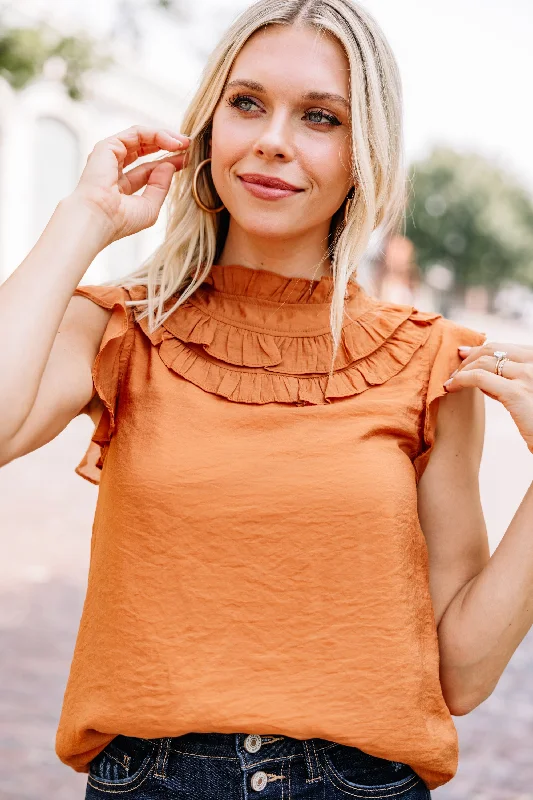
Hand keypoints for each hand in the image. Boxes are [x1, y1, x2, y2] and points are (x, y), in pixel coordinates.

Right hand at [70, 125, 190, 245]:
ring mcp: (109, 156)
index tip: (187, 160)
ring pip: (141, 137)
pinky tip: (173, 143)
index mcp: (121, 186)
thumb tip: (169, 165)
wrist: (99, 219)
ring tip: (184, 142)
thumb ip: (160, 187)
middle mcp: (113, 168)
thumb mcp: (149, 207)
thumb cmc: (120, 220)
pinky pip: (137, 133)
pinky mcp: (108, 146)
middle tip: (188, 145)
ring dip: (165, 137)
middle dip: (167, 145)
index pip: (148, 169)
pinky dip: (156, 135)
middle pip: (144, 149)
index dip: (169, 163)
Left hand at [444, 341, 532, 453]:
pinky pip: (479, 378)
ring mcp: (528, 375)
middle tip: (455, 367)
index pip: (507, 348)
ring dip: (463, 369)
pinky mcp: (516, 393)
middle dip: (470, 356)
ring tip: (452, 380)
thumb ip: (515, 382)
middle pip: (495, 349)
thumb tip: (488, 375)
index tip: (466, 354)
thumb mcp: (531, 394)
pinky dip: (460, 379)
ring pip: (484, 362)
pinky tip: (451, 387)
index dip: (483, 349)